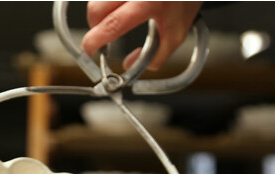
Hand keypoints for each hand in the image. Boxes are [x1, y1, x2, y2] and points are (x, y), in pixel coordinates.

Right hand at [81, 1, 202, 70]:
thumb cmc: (186, 1)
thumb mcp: (177, 34)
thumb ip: (155, 56)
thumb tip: (129, 65)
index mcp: (149, 3)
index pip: (112, 24)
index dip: (95, 41)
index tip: (88, 51)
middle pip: (96, 8)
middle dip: (94, 26)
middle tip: (103, 35)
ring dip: (101, 12)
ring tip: (116, 17)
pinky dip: (108, 3)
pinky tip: (121, 6)